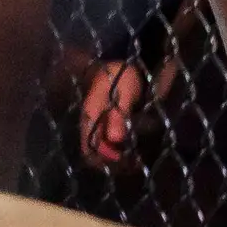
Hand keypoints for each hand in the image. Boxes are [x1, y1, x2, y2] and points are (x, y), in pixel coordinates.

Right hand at [76, 57, 155, 173]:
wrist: (127, 63)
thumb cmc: (124, 75)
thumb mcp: (124, 92)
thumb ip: (119, 114)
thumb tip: (115, 139)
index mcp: (90, 115)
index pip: (89, 147)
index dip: (105, 158)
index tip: (125, 159)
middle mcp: (92, 124)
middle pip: (95, 154)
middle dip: (112, 163)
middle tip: (133, 163)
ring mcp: (100, 125)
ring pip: (103, 153)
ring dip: (118, 161)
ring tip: (136, 161)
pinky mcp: (109, 125)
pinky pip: (111, 147)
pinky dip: (122, 154)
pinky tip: (136, 154)